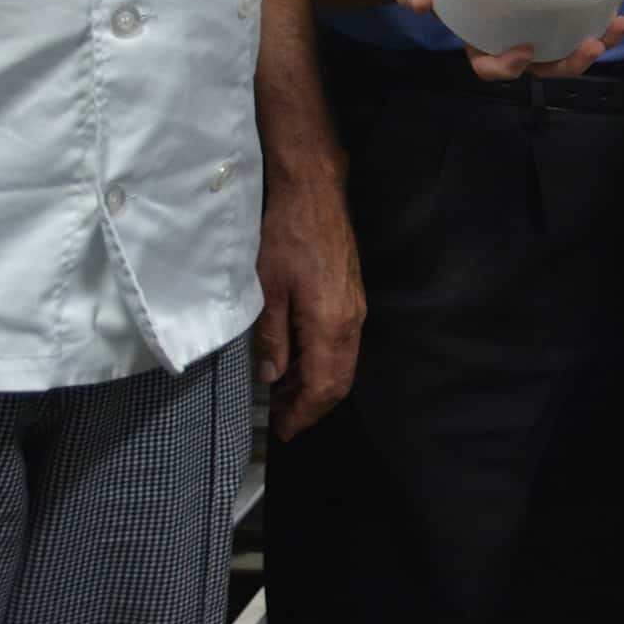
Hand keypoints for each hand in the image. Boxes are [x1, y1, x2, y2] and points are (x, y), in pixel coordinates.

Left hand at [255, 175, 366, 439]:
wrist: (314, 192)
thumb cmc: (286, 236)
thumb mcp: (267, 290)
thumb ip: (272, 338)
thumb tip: (272, 376)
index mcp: (330, 324)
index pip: (323, 386)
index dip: (303, 413)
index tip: (283, 430)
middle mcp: (351, 321)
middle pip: (340, 381)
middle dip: (312, 406)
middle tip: (283, 420)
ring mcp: (356, 308)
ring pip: (343, 363)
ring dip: (316, 384)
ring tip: (283, 393)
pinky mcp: (352, 297)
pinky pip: (343, 344)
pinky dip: (322, 362)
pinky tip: (296, 360)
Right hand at [393, 0, 623, 82]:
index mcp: (479, 41)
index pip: (494, 67)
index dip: (510, 66)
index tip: (523, 51)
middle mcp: (510, 40)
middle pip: (543, 64)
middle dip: (571, 62)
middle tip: (593, 45)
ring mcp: (535, 24)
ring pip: (568, 45)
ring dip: (598, 40)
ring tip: (622, 25)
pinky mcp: (553, 4)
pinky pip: (579, 16)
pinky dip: (602, 9)